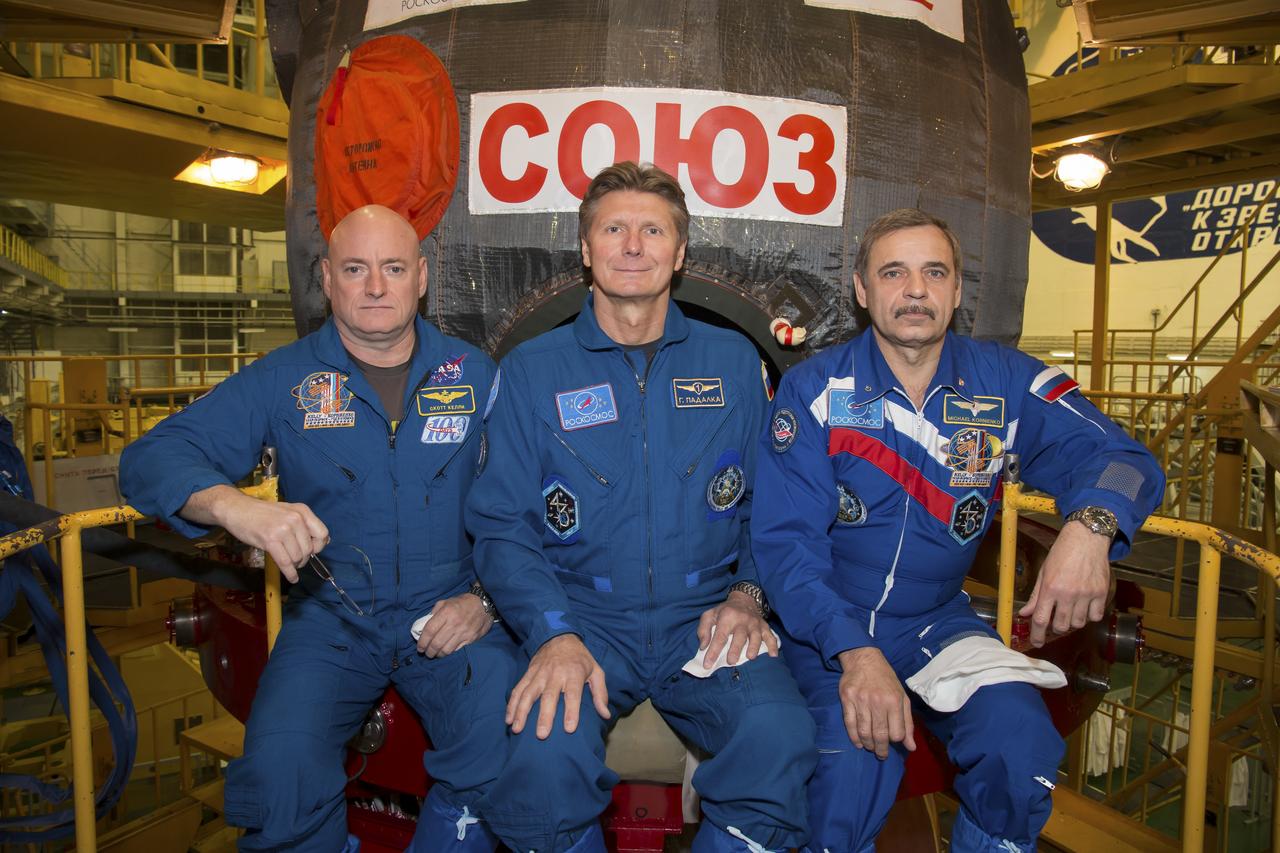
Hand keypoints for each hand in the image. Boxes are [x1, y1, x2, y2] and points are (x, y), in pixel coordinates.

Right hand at [185, 484, 328, 581]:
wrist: (237, 510)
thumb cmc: (263, 514)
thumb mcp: (288, 512)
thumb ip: (305, 525)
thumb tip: (326, 541)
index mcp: (302, 511)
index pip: (323, 534)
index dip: (319, 546)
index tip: (312, 551)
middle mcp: (296, 519)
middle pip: (309, 549)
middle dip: (303, 559)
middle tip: (295, 560)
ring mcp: (283, 529)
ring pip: (298, 557)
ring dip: (294, 565)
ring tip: (288, 563)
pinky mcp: (270, 540)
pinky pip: (285, 563)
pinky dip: (290, 573)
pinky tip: (291, 578)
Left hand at [416, 593, 491, 657]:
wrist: (484, 603)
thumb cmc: (462, 602)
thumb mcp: (446, 602)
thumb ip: (435, 612)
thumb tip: (425, 625)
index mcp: (446, 612)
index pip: (430, 630)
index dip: (422, 641)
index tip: (420, 647)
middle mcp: (454, 623)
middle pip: (437, 643)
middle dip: (429, 651)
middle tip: (426, 653)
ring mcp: (463, 632)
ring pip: (446, 649)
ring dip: (438, 654)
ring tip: (435, 654)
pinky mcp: (471, 638)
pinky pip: (456, 649)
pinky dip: (449, 652)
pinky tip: (446, 650)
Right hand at [507, 634, 609, 738]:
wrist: (559, 636)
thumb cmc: (580, 658)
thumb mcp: (596, 671)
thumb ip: (600, 693)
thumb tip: (605, 714)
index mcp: (574, 673)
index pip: (573, 694)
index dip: (572, 711)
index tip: (569, 729)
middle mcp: (555, 674)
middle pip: (549, 696)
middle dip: (544, 716)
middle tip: (541, 735)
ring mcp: (539, 674)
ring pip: (528, 693)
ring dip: (521, 712)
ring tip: (517, 729)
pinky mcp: (528, 674)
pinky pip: (518, 689)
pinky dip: (512, 704)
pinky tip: (508, 719)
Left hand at [696, 591, 779, 667]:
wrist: (743, 599)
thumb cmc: (724, 611)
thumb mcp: (709, 615)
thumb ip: (703, 630)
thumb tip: (703, 647)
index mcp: (727, 617)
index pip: (719, 636)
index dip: (713, 651)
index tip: (707, 664)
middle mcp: (742, 620)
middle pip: (739, 637)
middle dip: (735, 649)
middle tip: (730, 662)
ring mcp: (754, 623)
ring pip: (755, 636)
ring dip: (754, 647)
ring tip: (750, 657)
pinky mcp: (764, 626)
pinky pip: (770, 636)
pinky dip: (773, 645)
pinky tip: (773, 655)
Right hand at [836, 646, 915, 759]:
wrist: (864, 659)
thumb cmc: (886, 679)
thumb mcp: (902, 697)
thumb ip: (907, 723)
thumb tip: (911, 747)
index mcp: (894, 701)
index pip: (896, 733)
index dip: (895, 741)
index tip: (892, 743)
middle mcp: (878, 702)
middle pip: (880, 735)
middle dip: (881, 750)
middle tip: (881, 754)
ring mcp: (861, 701)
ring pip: (864, 732)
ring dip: (868, 745)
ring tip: (870, 748)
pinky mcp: (847, 699)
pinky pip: (850, 724)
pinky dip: (854, 737)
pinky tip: (858, 743)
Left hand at [1018, 520, 1111, 646]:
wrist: (1086, 538)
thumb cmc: (1062, 553)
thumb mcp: (1044, 572)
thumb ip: (1036, 596)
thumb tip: (1025, 614)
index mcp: (1050, 588)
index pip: (1041, 620)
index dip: (1037, 635)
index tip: (1037, 642)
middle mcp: (1068, 594)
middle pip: (1061, 626)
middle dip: (1056, 628)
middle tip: (1056, 619)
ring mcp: (1086, 594)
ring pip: (1078, 624)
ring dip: (1073, 622)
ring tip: (1070, 609)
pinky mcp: (1101, 593)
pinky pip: (1095, 616)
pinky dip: (1090, 616)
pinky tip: (1085, 606)